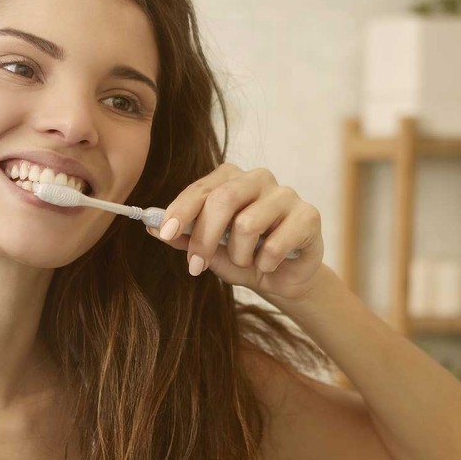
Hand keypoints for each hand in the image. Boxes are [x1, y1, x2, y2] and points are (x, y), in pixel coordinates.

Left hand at [146, 163, 324, 298]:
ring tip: (248, 262)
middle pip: (223, 199)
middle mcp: (259, 179)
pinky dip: (266, 263)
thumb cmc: (246, 258)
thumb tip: (151, 227)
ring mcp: (286, 194)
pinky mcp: (309, 215)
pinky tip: (270, 264)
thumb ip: (184, 237)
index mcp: (232, 179)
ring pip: (248, 223)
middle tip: (197, 266)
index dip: (181, 211)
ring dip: (240, 255)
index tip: (164, 233)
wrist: (285, 280)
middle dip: (204, 238)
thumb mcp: (210, 252)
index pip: (202, 188)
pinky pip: (276, 242)